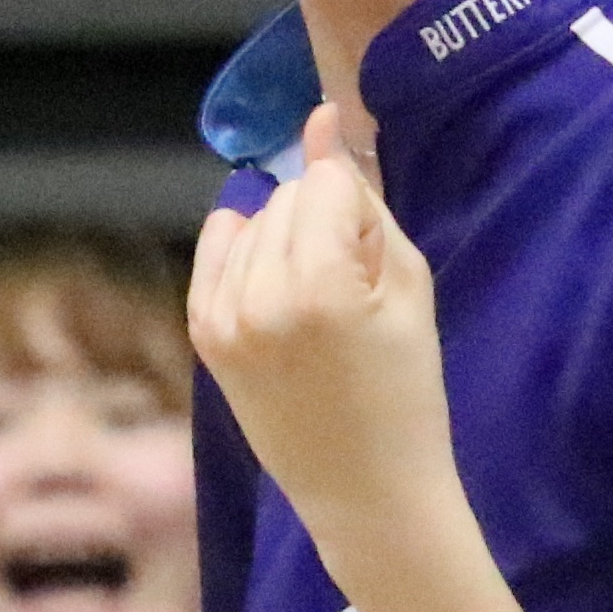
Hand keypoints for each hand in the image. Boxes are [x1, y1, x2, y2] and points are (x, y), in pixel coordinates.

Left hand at [190, 136, 462, 586]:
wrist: (367, 492)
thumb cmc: (407, 392)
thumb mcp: (408, 287)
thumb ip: (364, 201)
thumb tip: (322, 119)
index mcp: (319, 286)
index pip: (329, 183)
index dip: (363, 212)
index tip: (376, 263)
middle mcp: (258, 298)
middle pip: (288, 198)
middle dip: (324, 223)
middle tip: (353, 292)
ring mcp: (222, 319)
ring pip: (251, 221)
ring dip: (286, 241)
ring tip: (318, 304)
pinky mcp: (204, 337)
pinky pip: (217, 252)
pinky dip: (246, 253)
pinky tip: (276, 286)